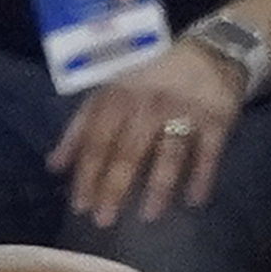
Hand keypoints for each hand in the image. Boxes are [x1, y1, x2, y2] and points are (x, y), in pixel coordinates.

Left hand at [48, 40, 242, 231]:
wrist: (211, 50)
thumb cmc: (150, 77)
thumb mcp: (110, 92)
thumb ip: (82, 127)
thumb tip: (54, 166)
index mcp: (119, 95)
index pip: (98, 139)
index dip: (87, 173)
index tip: (80, 206)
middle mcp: (149, 104)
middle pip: (129, 151)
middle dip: (114, 187)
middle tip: (104, 220)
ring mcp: (184, 111)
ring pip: (168, 155)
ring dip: (158, 188)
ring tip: (148, 217)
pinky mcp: (216, 119)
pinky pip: (208, 153)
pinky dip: (202, 176)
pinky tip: (194, 200)